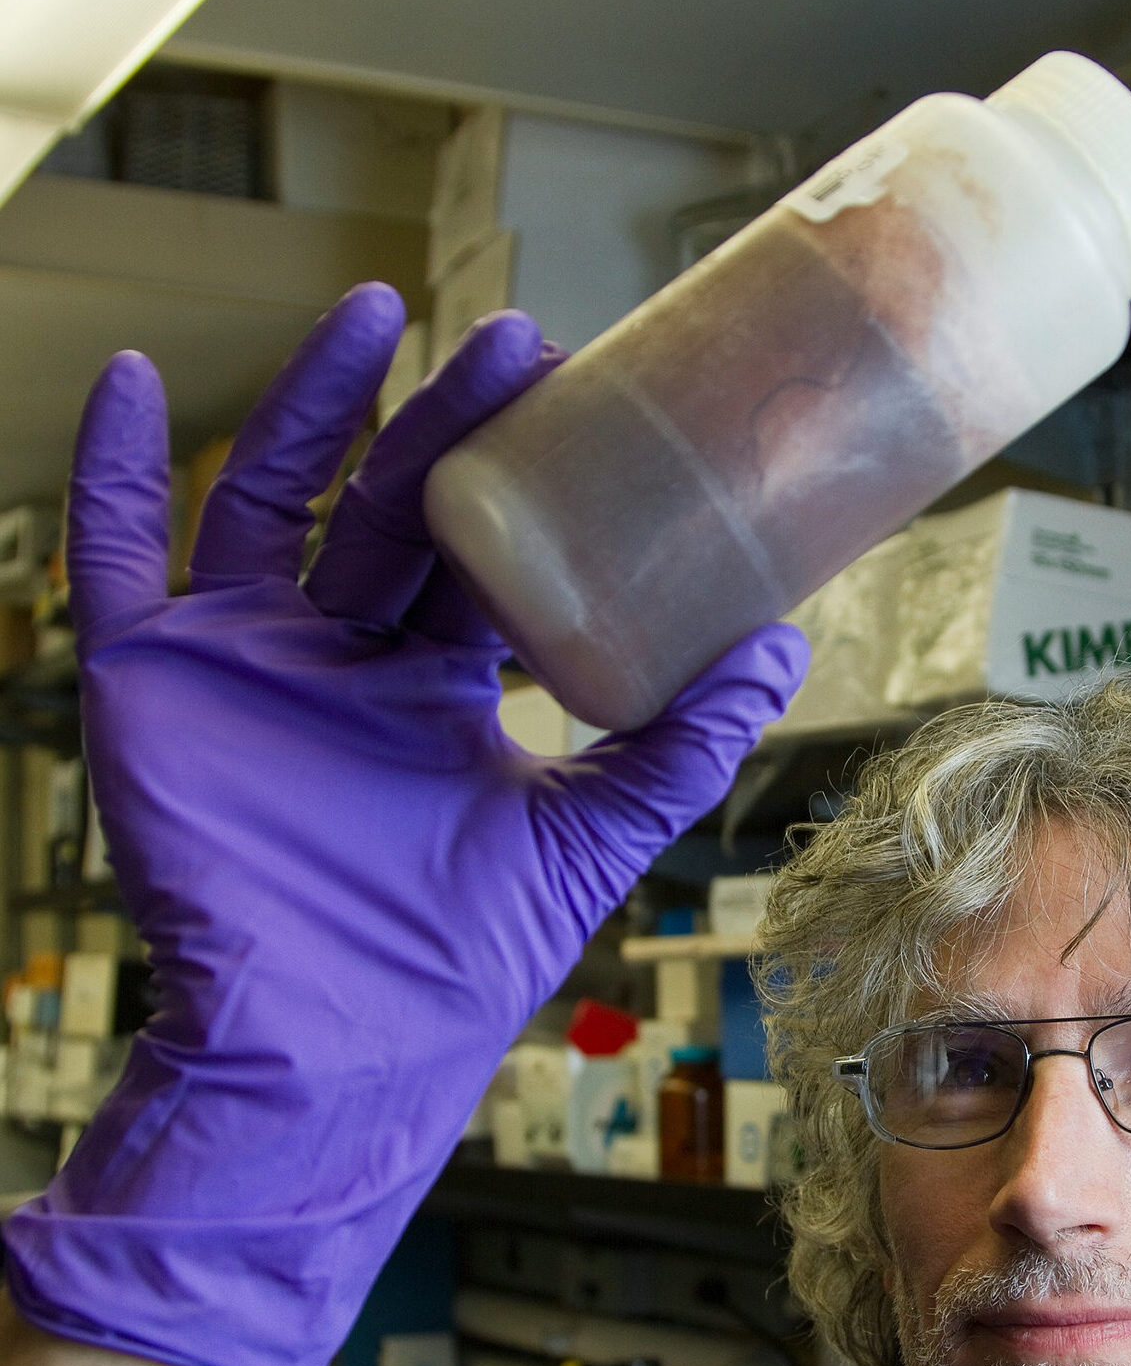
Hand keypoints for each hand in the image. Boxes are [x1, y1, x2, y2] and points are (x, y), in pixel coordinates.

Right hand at [2, 284, 806, 1365]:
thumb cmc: (459, 962)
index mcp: (435, 686)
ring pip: (268, 502)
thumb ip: (685, 743)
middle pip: (386, 509)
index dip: (516, 476)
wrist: (341, 1053)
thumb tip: (787, 644)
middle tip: (510, 338)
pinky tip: (128, 383)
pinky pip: (111, 562)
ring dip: (307, 404)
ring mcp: (246, 664)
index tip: (570, 390)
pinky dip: (109, 474)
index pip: (475, 554)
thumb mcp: (593, 832)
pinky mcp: (152, 687)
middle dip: (442, 424)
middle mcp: (342, 662)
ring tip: (368, 312)